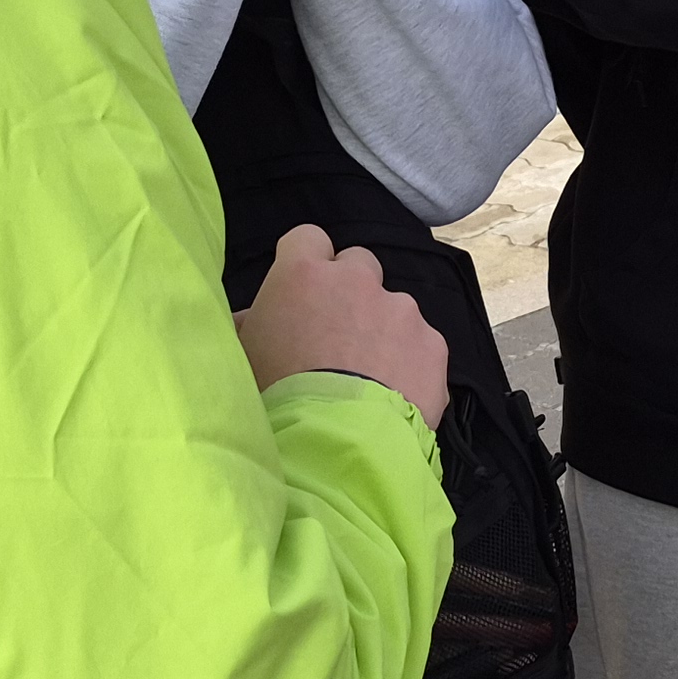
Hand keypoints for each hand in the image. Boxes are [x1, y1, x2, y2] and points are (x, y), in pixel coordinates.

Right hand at [236, 224, 447, 424]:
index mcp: (304, 273)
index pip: (306, 238)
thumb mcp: (245, 356)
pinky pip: (421, 344)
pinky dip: (410, 362)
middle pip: (358, 264)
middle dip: (350, 290)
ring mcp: (401, 308)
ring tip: (369, 376)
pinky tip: (394, 394)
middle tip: (337, 335)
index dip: (305, 262)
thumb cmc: (276, 393)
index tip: (302, 292)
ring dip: (383, 329)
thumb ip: (249, 325)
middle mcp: (357, 279)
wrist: (336, 440)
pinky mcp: (432, 343)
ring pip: (394, 306)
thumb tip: (246, 318)